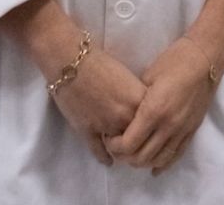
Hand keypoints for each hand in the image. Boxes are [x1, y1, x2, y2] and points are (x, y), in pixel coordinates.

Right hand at [0, 0, 145, 164]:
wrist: (70, 62)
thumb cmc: (101, 63)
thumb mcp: (128, 77)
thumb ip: (137, 97)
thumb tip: (144, 110)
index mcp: (138, 100)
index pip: (154, 122)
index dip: (153, 127)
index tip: (153, 130)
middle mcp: (125, 116)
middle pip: (139, 137)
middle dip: (140, 141)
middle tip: (140, 144)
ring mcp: (105, 126)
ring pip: (120, 147)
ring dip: (122, 150)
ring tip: (125, 152)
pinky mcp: (87, 131)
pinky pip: (99, 151)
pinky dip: (104, 157)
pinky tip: (108, 161)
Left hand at [105, 36, 219, 174]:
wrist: (205, 58)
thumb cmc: (173, 61)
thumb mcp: (147, 77)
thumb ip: (135, 101)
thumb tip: (125, 116)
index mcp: (153, 111)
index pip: (128, 144)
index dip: (114, 146)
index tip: (109, 137)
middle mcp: (168, 126)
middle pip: (141, 157)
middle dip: (124, 156)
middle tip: (118, 146)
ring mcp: (182, 130)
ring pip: (158, 160)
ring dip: (142, 162)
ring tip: (134, 152)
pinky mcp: (192, 130)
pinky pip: (176, 155)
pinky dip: (162, 164)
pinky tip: (154, 168)